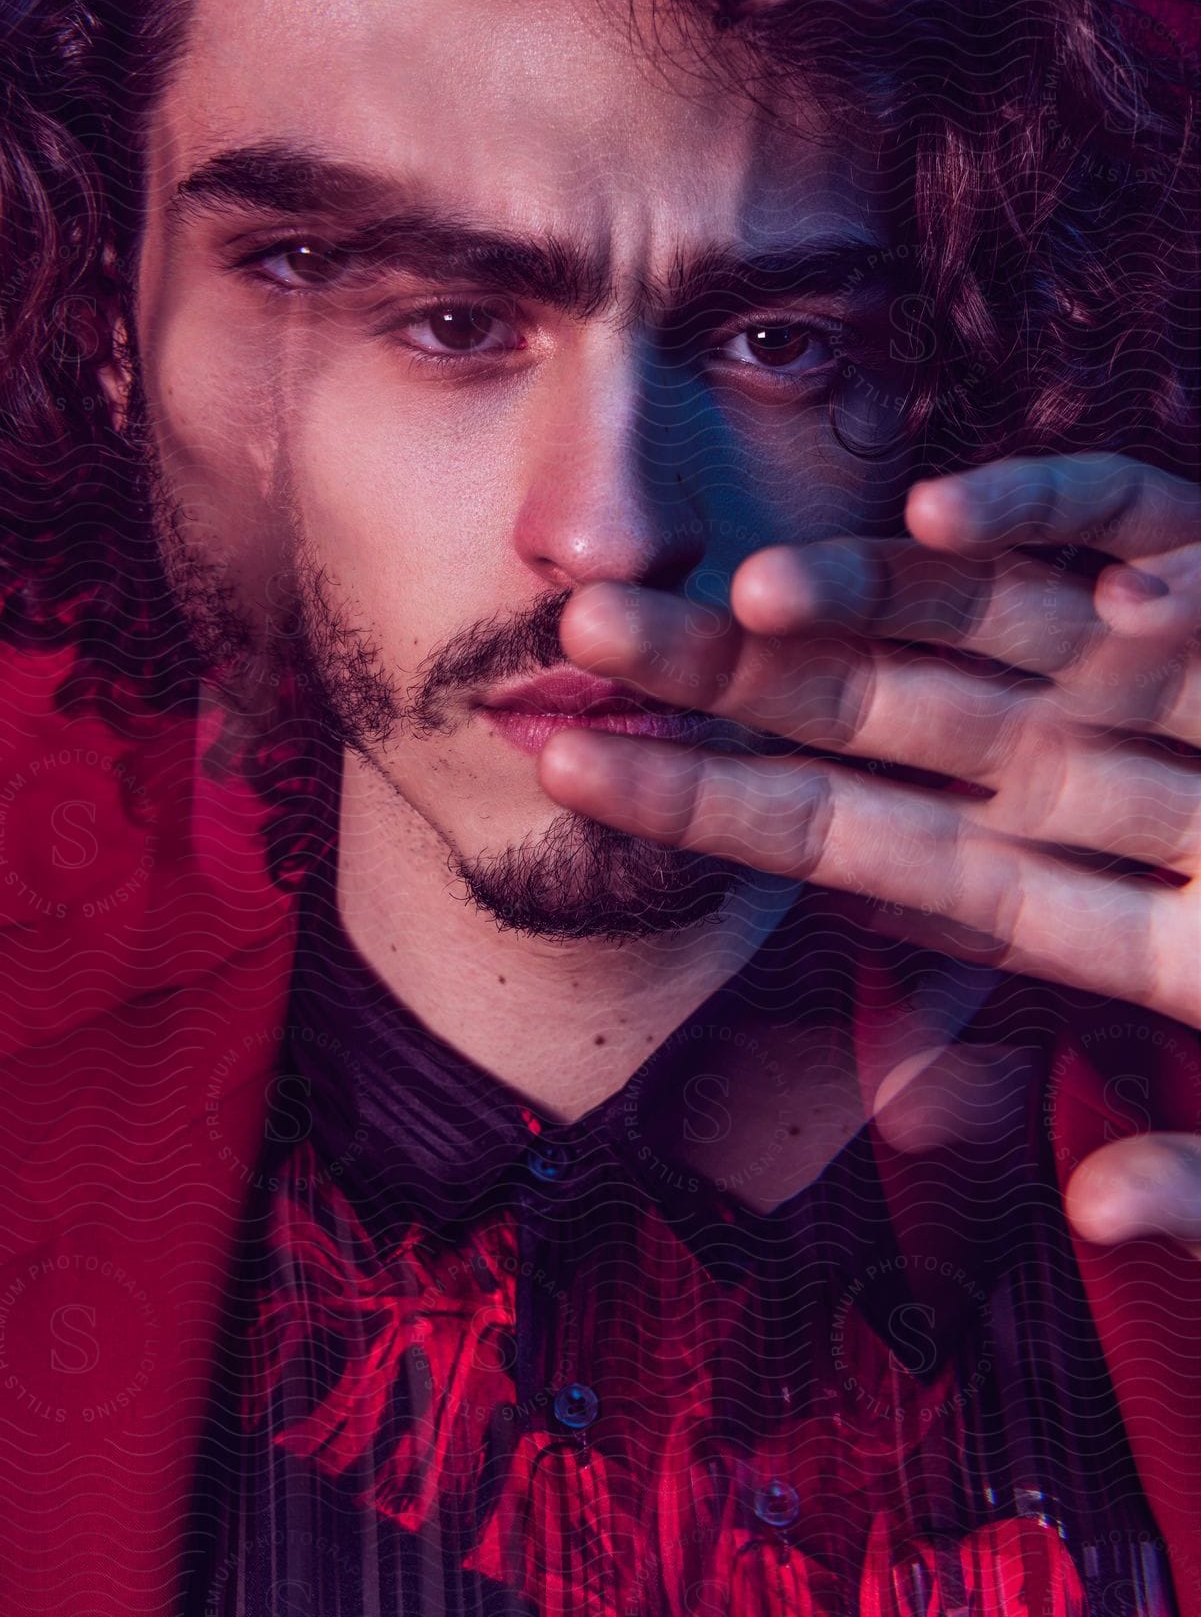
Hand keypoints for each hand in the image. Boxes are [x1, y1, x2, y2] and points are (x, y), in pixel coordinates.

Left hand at [538, 451, 1200, 1250]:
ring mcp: (1163, 692)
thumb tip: (1096, 1205)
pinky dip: (1072, 522)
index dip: (703, 801)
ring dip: (871, 596)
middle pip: (869, 716)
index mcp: (1059, 892)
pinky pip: (1152, 537)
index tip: (569, 768)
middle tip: (578, 637)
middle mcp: (1083, 778)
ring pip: (990, 623)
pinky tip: (957, 511)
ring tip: (746, 587)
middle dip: (725, 679)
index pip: (841, 839)